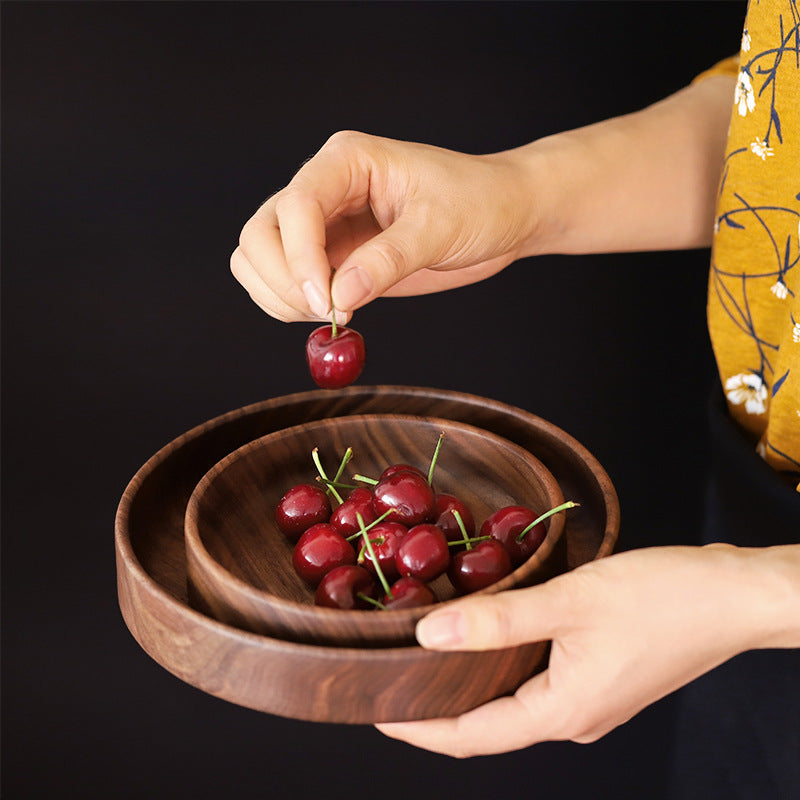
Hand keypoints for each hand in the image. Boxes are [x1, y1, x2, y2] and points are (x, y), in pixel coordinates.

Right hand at [230, 131, 537, 321]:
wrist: (503, 216)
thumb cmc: (481, 203)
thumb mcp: (440, 228)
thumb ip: (388, 260)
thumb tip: (337, 299)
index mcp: (346, 162)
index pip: (296, 206)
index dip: (299, 258)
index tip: (326, 303)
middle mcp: (323, 188)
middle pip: (260, 234)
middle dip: (284, 280)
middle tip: (330, 313)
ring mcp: (321, 225)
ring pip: (258, 259)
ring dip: (280, 296)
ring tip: (333, 316)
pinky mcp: (329, 258)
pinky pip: (284, 284)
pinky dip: (292, 307)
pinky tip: (334, 316)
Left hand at [376, 544, 796, 756]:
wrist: (734, 597)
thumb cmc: (662, 598)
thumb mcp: (569, 602)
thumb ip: (497, 620)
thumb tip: (428, 635)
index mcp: (563, 713)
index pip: (470, 736)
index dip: (418, 729)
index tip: (375, 711)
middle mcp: (573, 717)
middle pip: (487, 724)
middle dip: (436, 708)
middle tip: (393, 677)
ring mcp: (590, 700)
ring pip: (512, 700)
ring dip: (470, 682)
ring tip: (428, 653)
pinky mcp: (600, 677)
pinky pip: (536, 680)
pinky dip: (502, 664)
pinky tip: (488, 633)